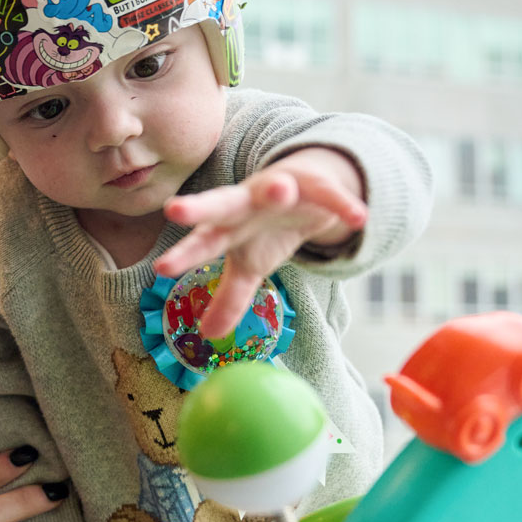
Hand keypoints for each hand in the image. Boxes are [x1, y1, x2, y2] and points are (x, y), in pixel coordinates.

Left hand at [155, 148, 366, 338]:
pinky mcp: (316, 185)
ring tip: (280, 190)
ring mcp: (280, 190)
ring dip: (278, 188)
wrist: (303, 187)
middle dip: (199, 208)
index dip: (183, 255)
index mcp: (226, 227)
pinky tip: (360, 218)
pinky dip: (344, 204)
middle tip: (175, 210)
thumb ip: (230, 298)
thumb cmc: (264, 230)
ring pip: (276, 188)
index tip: (161, 268)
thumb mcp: (248, 265)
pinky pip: (330, 195)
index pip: (201, 243)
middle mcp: (245, 204)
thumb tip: (207, 336)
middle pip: (220, 205)